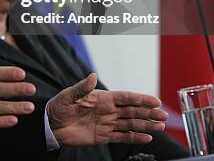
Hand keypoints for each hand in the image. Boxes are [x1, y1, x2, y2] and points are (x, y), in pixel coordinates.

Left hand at [47, 73, 167, 145]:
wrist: (50, 125)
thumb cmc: (58, 106)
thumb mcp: (68, 95)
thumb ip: (82, 87)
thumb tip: (92, 75)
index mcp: (101, 98)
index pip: (125, 98)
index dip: (140, 99)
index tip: (155, 100)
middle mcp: (107, 110)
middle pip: (132, 111)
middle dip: (148, 113)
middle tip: (163, 115)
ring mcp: (106, 124)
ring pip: (130, 124)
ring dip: (145, 125)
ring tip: (160, 127)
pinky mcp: (103, 137)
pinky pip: (122, 137)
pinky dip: (135, 138)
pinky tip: (147, 138)